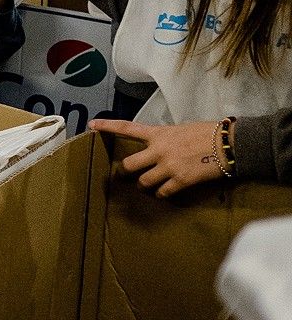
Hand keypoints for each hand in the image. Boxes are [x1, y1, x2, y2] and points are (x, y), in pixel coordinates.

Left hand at [88, 118, 223, 197]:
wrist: (229, 144)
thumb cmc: (208, 132)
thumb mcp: (181, 129)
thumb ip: (165, 138)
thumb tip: (159, 146)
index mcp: (158, 133)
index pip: (127, 128)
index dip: (107, 126)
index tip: (91, 125)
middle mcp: (158, 150)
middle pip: (129, 165)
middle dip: (125, 172)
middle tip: (124, 176)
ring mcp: (168, 166)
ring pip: (144, 182)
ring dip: (144, 186)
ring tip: (147, 187)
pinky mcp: (181, 180)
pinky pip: (163, 192)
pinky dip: (162, 194)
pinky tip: (164, 193)